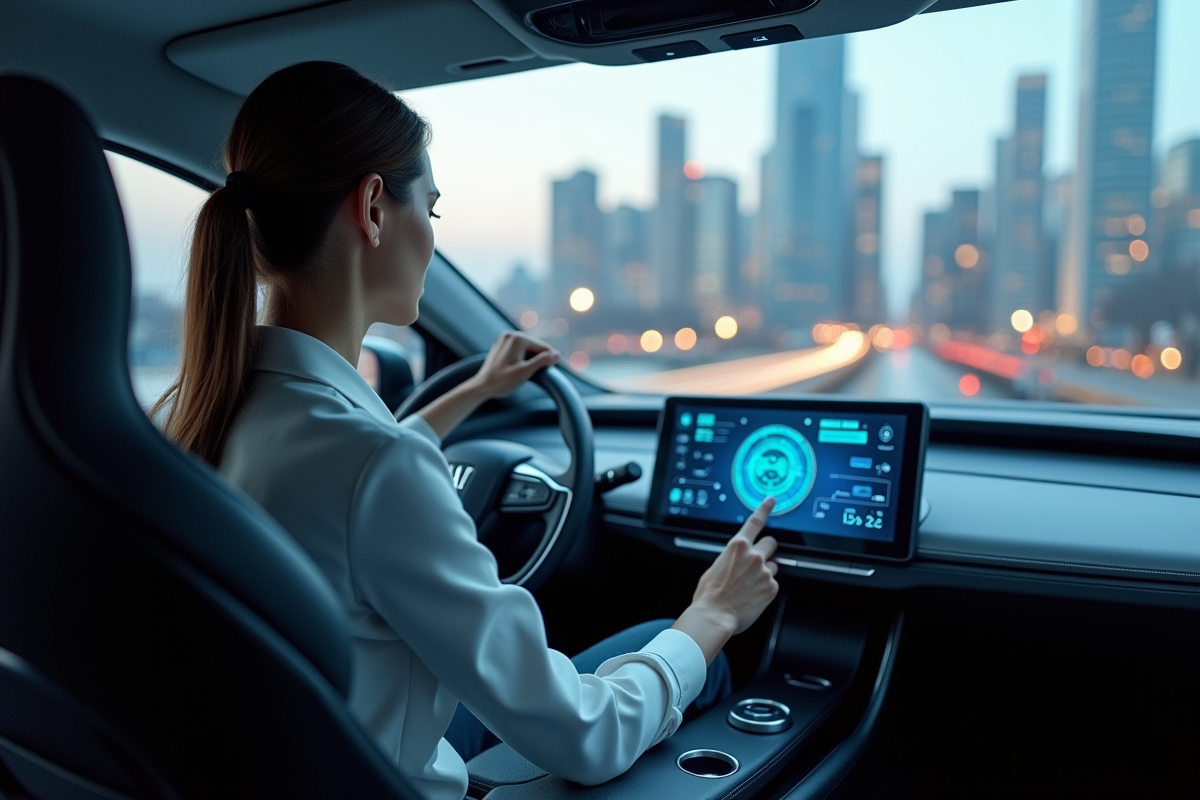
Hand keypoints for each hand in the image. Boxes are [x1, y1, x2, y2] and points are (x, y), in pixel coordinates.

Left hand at [467, 331, 559, 399]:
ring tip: (527, 372)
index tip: (555, 369)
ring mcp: (505, 338)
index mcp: (517, 339)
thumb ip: (542, 361)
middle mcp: (511, 334)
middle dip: (539, 358)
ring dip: (532, 359)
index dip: (550, 359)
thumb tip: (557, 354)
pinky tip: (520, 368)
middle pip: (535, 346)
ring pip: (528, 348)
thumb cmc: (501, 382)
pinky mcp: (502, 345)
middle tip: (539, 373)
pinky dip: (524, 358)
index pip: (543, 347)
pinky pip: (519, 349)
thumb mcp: (524, 372)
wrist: (482, 387)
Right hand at [672, 497, 778, 662]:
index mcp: (737, 547)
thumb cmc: (709, 595)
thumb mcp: (715, 567)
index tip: (771, 501)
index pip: (755, 522)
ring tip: (750, 586)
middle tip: (758, 561)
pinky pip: (773, 584)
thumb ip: (731, 558)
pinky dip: (765, 589)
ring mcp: (765, 571)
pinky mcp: (772, 587)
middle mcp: (753, 555)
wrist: (714, 616)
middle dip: (767, 550)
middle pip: (771, 543)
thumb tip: (736, 560)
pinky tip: (753, 596)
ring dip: (765, 572)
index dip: (765, 509)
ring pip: (773, 566)